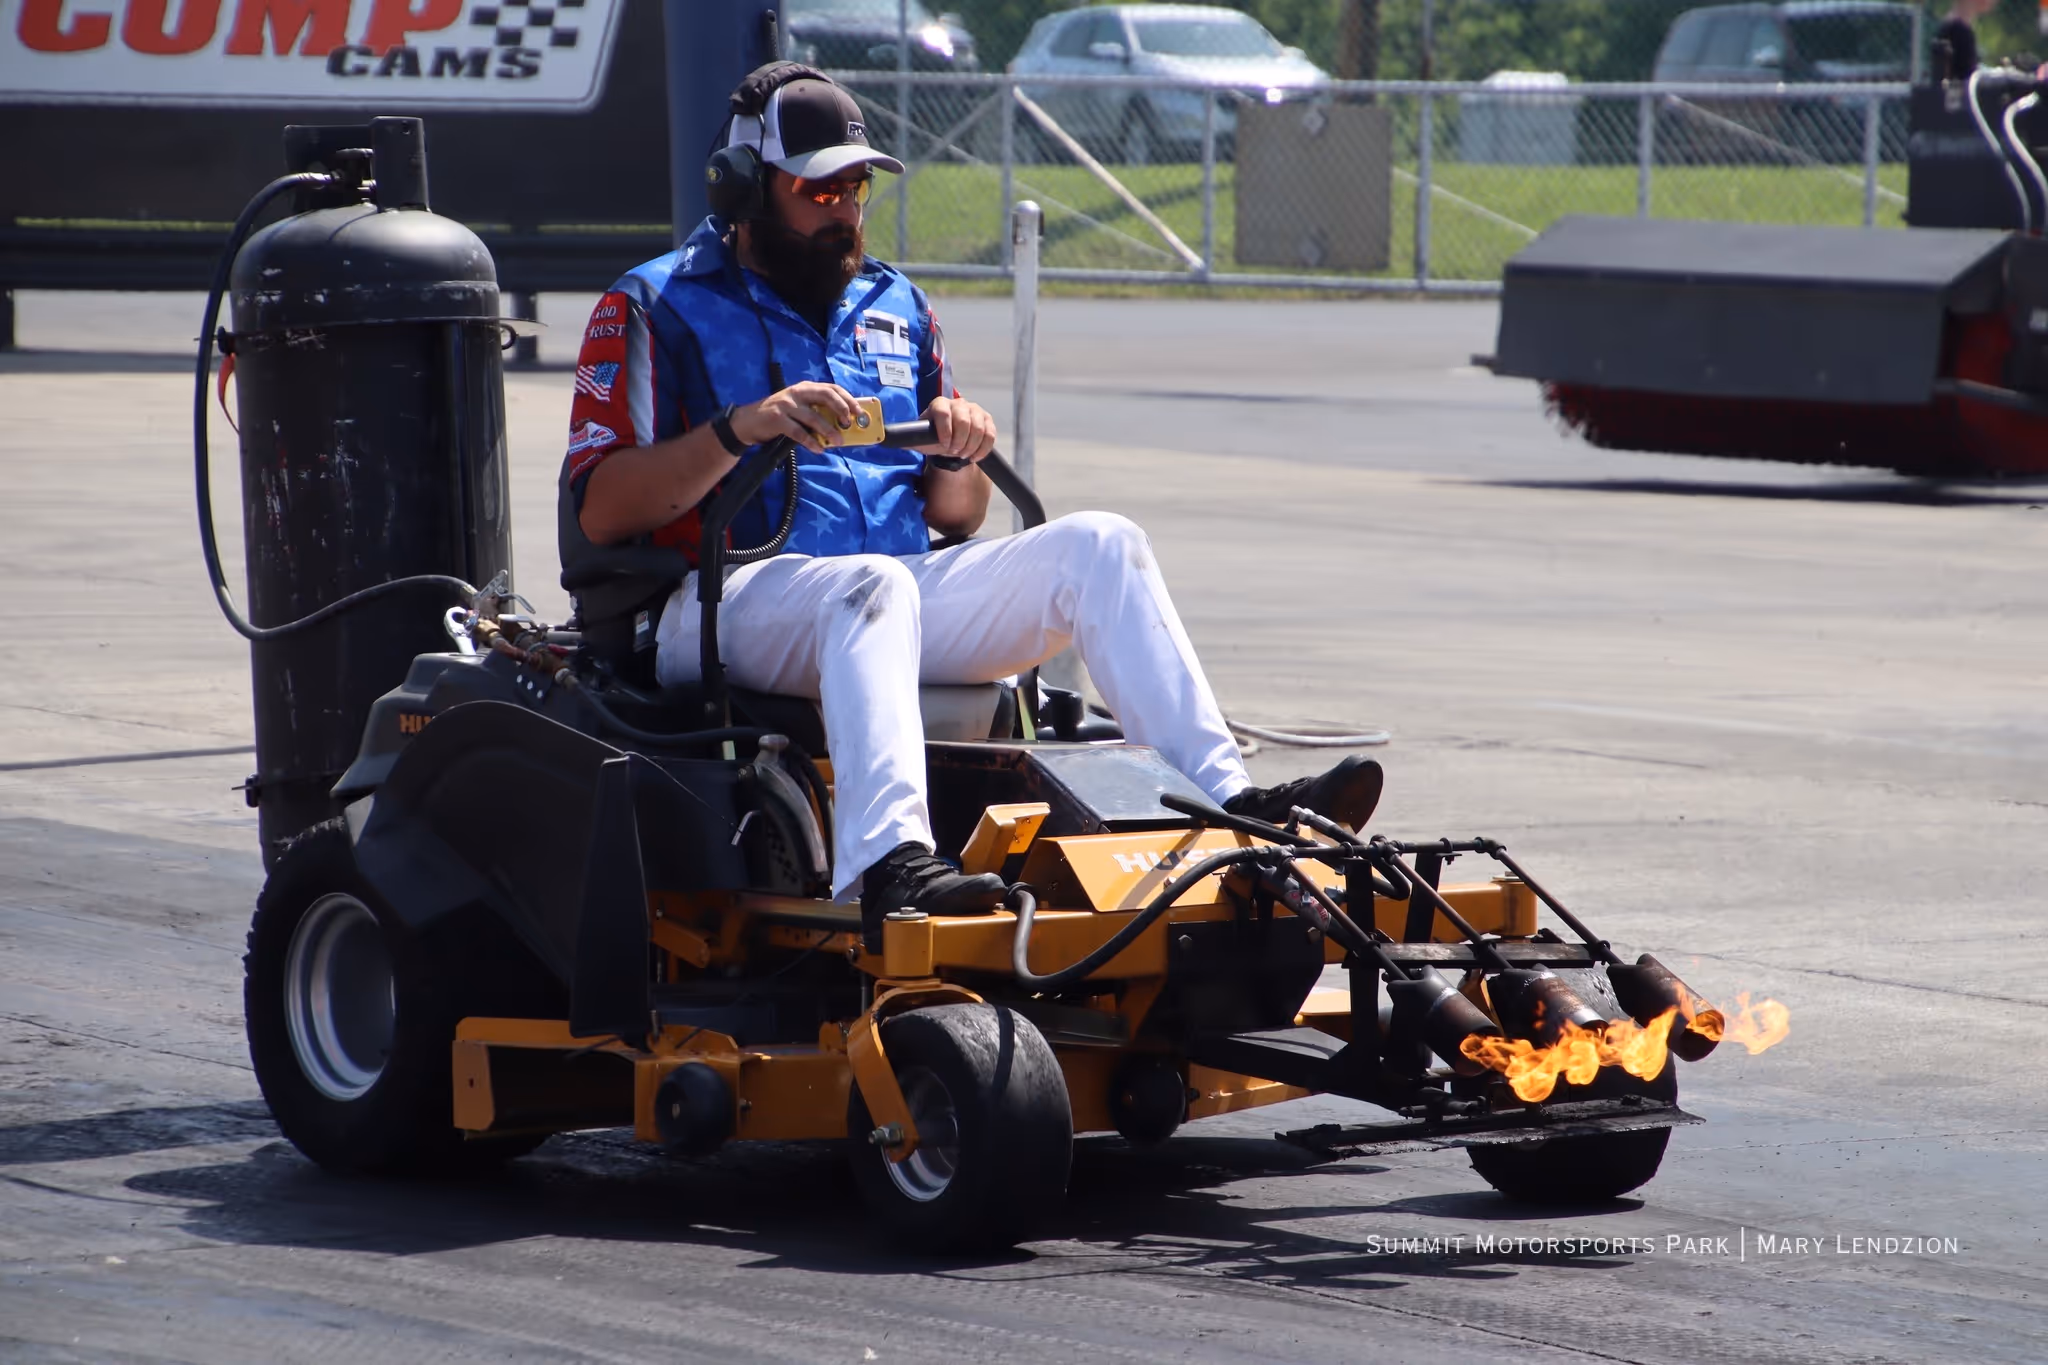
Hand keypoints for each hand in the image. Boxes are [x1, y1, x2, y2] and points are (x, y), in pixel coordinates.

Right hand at [732, 381, 858, 451]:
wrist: (747, 421)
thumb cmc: (778, 416)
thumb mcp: (798, 408)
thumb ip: (816, 412)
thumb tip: (842, 426)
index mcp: (805, 388)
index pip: (832, 388)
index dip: (848, 399)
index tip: (859, 411)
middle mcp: (797, 393)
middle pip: (826, 396)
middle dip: (842, 409)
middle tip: (850, 423)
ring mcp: (786, 404)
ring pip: (814, 417)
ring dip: (828, 430)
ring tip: (838, 441)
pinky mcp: (777, 418)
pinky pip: (798, 432)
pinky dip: (811, 441)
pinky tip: (819, 448)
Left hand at [917, 396, 996, 463]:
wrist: (950, 442)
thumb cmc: (934, 438)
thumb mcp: (921, 439)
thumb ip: (909, 439)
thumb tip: (894, 441)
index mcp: (940, 404)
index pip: (943, 412)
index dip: (945, 429)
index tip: (944, 445)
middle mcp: (958, 403)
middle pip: (963, 419)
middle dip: (959, 440)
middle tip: (954, 452)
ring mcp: (975, 410)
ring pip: (978, 427)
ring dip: (971, 446)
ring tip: (964, 455)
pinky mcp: (987, 420)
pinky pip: (990, 434)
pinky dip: (983, 449)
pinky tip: (975, 456)